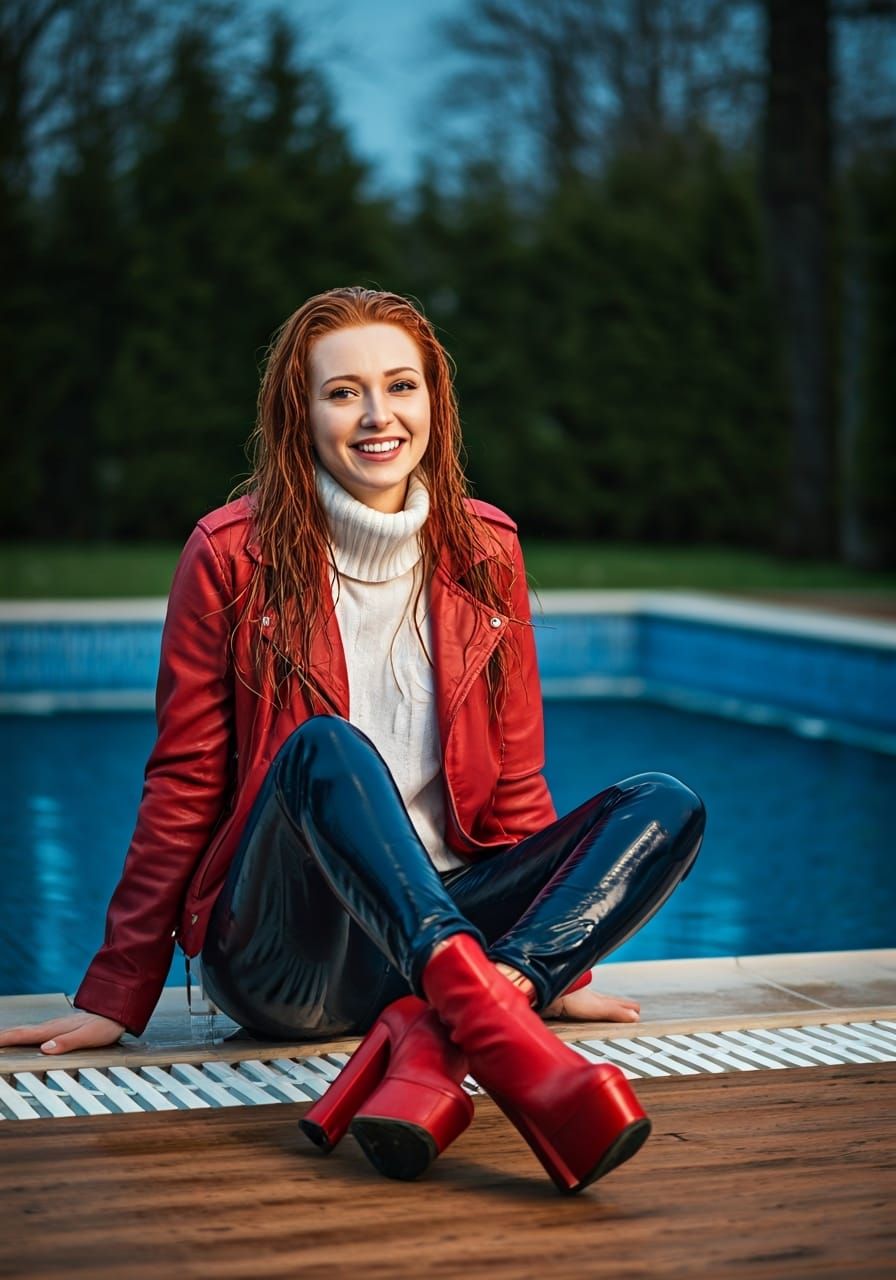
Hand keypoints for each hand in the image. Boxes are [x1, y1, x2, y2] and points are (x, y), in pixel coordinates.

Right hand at [0, 1011, 125, 1054]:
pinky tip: (24, 1039)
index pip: (25, 1034)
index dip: (6, 1039)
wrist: (117, 1013)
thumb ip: (67, 1042)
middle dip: (3, 1037)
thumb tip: (45, 1049)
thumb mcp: (88, 1037)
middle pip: (22, 1032)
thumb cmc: (105, 1026)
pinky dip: (24, 1035)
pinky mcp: (60, 1028)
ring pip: (28, 1031)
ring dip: (12, 1036)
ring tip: (1, 1041)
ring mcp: (55, 1026)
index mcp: (54, 1030)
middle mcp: (52, 1026)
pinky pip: (36, 1032)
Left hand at [542, 987, 640, 1022]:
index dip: (628, 1007)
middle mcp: (589, 999)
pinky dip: (586, 1015)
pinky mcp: (566, 1008)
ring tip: (608, 1015)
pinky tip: (581, 1018)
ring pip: (594, 1007)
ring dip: (603, 1011)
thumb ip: (616, 1012)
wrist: (546, 993)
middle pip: (607, 1003)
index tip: (638, 1010)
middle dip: (619, 1007)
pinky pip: (580, 1013)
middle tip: (630, 1011)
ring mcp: (578, 1003)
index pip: (618, 1004)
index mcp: (599, 1000)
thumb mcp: (598, 1007)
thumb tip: (636, 1017)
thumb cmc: (571, 998)